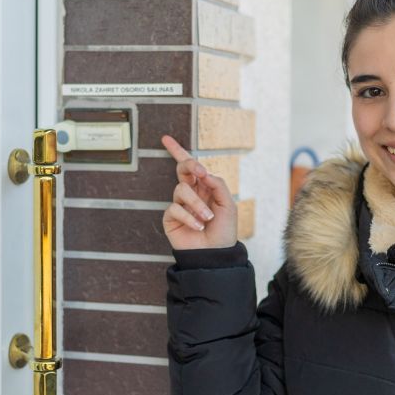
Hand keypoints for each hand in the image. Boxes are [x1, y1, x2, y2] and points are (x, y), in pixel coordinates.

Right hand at [160, 134, 237, 250]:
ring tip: (207, 218)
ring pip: (181, 190)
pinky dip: (189, 217)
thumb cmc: (223, 231)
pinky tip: (198, 226)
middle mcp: (191, 194)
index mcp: (204, 188)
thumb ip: (218, 185)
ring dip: (196, 203)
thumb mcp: (228, 205)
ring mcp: (179, 206)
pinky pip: (174, 208)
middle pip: (182, 171)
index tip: (166, 139)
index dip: (178, 151)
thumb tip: (204, 172)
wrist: (215, 254)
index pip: (190, 168)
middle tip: (198, 171)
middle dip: (189, 166)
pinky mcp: (171, 218)